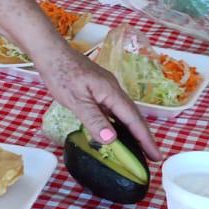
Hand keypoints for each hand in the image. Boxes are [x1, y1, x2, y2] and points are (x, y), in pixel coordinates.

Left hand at [28, 38, 160, 160]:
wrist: (51, 52)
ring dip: (134, 130)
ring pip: (125, 113)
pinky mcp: (98, 89)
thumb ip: (94, 120)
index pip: (133, 120)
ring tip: (139, 148)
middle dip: (145, 137)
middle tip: (153, 157)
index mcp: (112, 92)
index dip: (145, 139)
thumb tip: (112, 140)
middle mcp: (113, 90)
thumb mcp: (76, 100)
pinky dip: (120, 123)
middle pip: (134, 116)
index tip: (156, 156)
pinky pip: (114, 109)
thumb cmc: (62, 74)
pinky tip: (117, 131)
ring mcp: (106, 89)